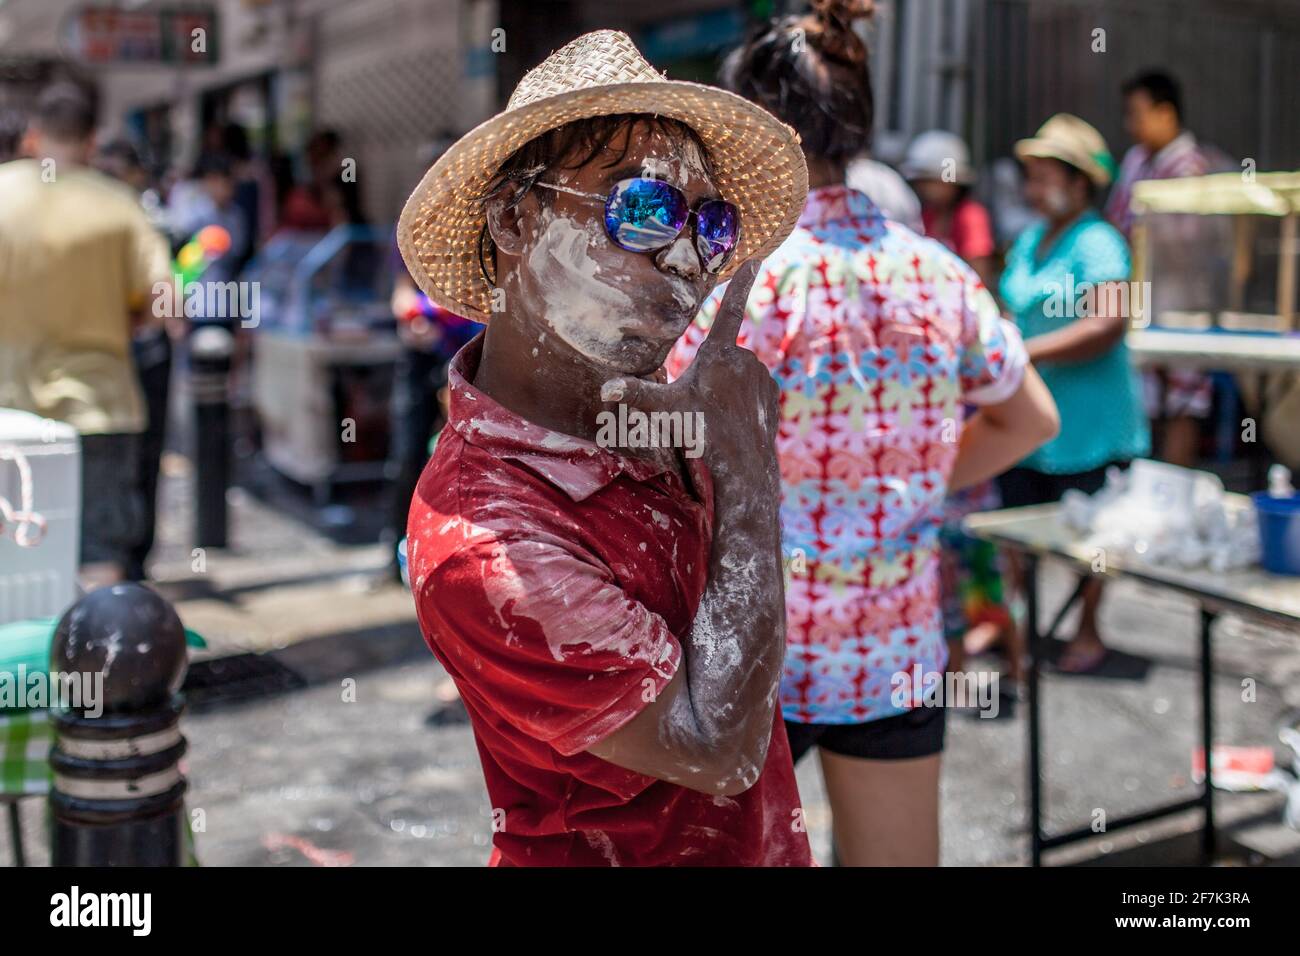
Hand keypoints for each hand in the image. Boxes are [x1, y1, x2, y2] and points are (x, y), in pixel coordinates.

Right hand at [601, 259, 778, 490]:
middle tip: (701, 404)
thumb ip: (635, 395)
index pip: (729, 309)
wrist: (743, 465)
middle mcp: (745, 357)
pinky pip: (751, 387)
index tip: (756, 259)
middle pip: (719, 356)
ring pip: (736, 373)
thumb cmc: (701, 434)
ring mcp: (762, 374)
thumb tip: (605, 389)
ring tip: (718, 414)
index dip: (741, 283)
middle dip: (708, 374)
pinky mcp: (773, 392)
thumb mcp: (665, 412)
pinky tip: (736, 419)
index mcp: (719, 353)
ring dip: (725, 387)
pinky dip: (743, 398)